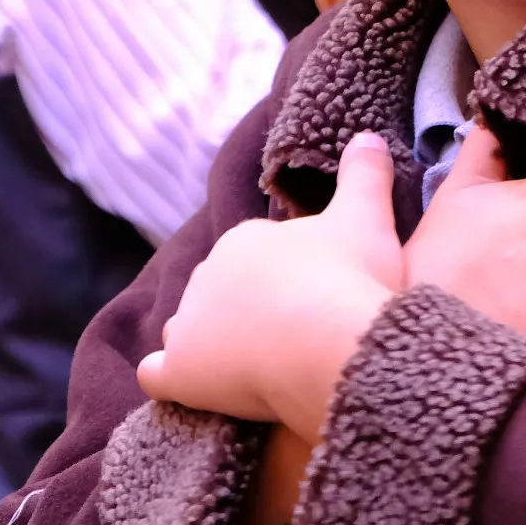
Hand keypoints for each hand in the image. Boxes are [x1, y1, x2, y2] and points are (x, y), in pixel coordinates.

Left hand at [138, 132, 403, 433]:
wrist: (331, 345)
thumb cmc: (350, 279)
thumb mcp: (367, 216)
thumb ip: (365, 173)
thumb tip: (367, 136)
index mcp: (245, 240)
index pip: (254, 257)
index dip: (283, 278)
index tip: (313, 296)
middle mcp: (207, 275)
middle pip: (220, 293)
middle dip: (246, 309)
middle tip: (293, 333)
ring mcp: (188, 324)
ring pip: (186, 329)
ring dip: (208, 342)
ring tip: (252, 363)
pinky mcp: (180, 372)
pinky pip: (158, 374)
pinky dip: (171, 378)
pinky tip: (196, 388)